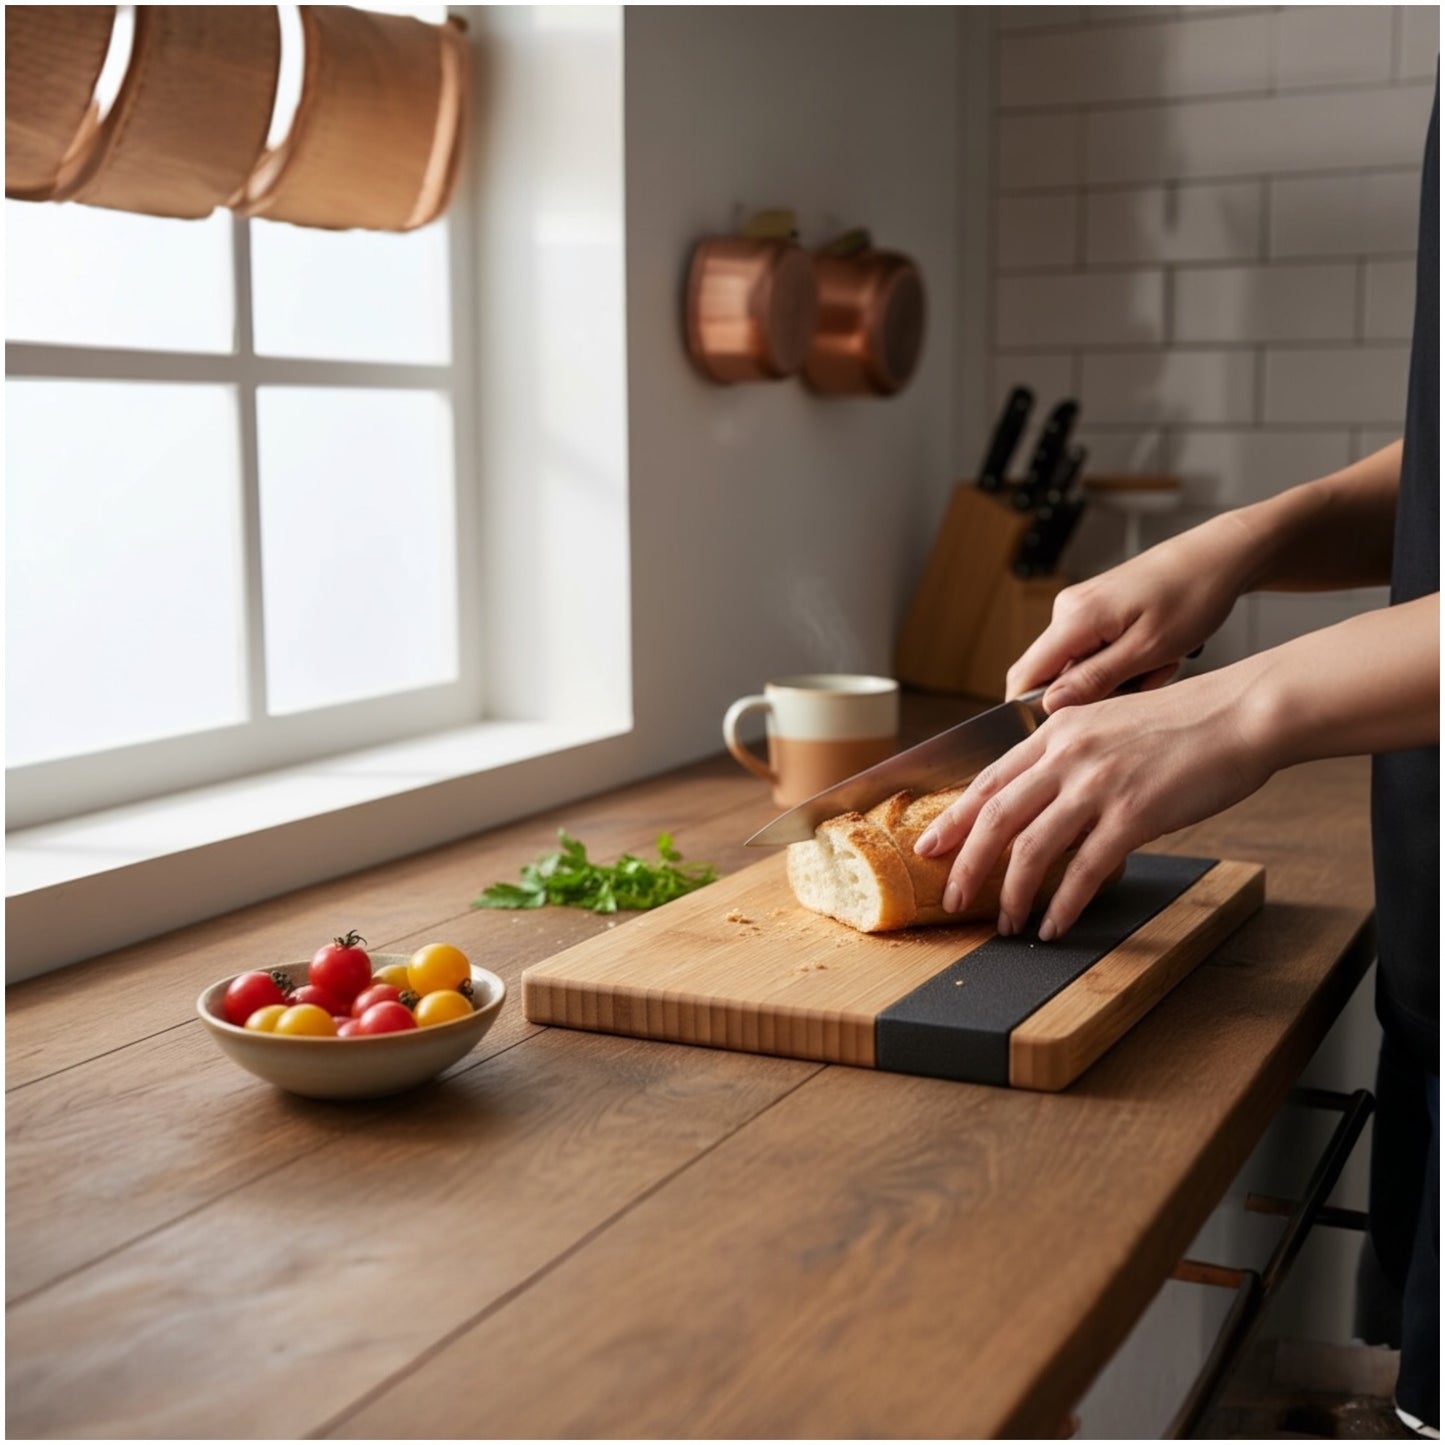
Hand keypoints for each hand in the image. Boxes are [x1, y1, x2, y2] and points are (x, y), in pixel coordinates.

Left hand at [913, 670, 1273, 938]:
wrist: (1241, 713)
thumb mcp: (1108, 722)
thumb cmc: (1182, 722)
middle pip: (996, 817)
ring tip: (1005, 923)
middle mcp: (1068, 754)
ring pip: (1032, 847)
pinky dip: (1063, 903)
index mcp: (1056, 731)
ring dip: (1012, 893)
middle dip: (966, 865)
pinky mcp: (1134, 813)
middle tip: (951, 898)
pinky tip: (1055, 924)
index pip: (989, 780)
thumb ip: (1069, 753)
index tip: (928, 847)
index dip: (952, 819)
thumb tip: (1040, 796)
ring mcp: (1098, 783)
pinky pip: (1084, 869)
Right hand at [1008, 520, 1253, 713]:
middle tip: (1144, 683)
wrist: (1217, 556)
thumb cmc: (1192, 596)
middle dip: (1092, 694)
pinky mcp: (1095, 611)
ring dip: (1116, 679)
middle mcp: (1067, 611)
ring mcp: (1079, 609)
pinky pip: (1094, 653)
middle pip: (1052, 677)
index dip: (1037, 710)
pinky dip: (1123, 663)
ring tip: (1158, 664)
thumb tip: (1048, 705)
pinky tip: (1154, 653)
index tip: (1079, 721)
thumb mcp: (1148, 649)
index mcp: (1073, 618)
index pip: (1024, 678)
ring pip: (1078, 668)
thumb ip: (1094, 680)